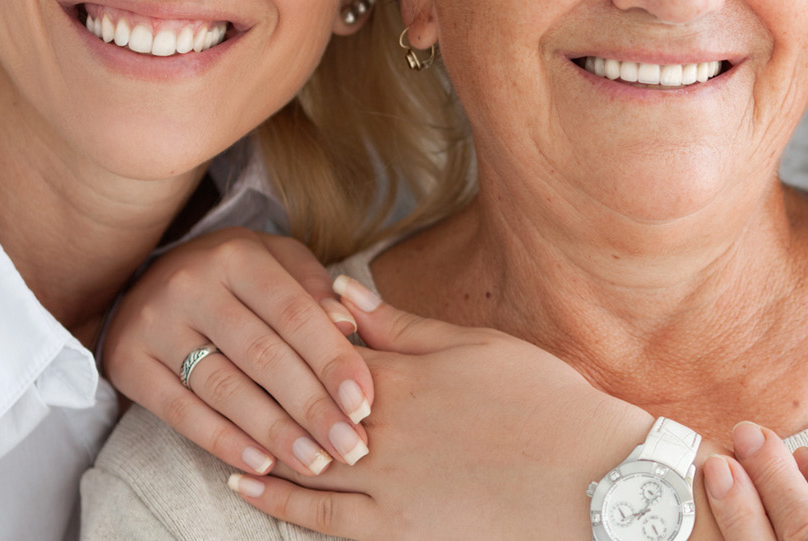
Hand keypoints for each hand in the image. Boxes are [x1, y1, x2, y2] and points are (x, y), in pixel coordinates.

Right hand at [101, 227, 371, 477]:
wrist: (144, 279)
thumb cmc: (233, 277)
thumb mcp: (276, 262)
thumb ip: (313, 289)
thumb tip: (347, 324)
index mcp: (236, 255)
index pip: (294, 313)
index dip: (333, 361)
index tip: (365, 404)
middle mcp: (191, 285)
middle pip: (262, 355)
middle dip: (312, 407)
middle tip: (350, 446)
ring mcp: (154, 324)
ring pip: (223, 388)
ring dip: (275, 433)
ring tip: (315, 462)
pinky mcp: (128, 362)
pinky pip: (180, 412)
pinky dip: (223, 442)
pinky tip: (261, 464)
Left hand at [223, 277, 656, 539]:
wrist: (592, 482)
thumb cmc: (544, 403)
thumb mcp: (477, 345)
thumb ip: (403, 322)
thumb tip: (342, 290)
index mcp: (399, 373)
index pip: (317, 347)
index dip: (282, 332)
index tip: (250, 317)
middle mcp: (378, 429)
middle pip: (294, 403)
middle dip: (254, 384)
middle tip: (214, 364)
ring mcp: (381, 484)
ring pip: (295, 461)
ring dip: (253, 441)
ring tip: (216, 425)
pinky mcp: (391, 530)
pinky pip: (316, 518)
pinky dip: (276, 501)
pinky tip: (247, 487)